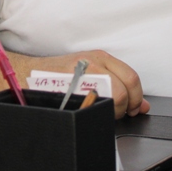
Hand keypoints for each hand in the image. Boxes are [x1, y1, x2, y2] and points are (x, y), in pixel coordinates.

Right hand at [22, 50, 149, 118]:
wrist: (29, 74)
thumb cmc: (60, 76)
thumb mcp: (92, 72)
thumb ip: (118, 84)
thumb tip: (141, 105)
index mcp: (101, 58)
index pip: (132, 78)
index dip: (136, 98)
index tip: (133, 108)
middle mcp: (94, 63)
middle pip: (124, 90)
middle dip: (124, 108)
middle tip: (116, 113)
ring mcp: (82, 75)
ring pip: (112, 97)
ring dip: (111, 111)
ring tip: (100, 111)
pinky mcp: (70, 87)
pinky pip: (93, 104)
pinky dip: (95, 112)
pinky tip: (88, 110)